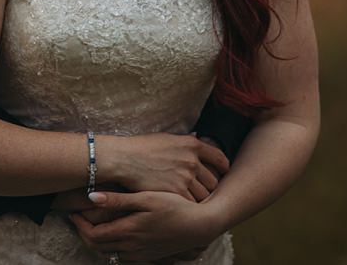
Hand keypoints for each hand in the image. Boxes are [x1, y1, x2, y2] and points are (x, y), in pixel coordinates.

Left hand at [70, 191, 222, 262]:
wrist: (199, 225)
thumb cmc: (174, 206)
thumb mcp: (145, 198)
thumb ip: (118, 200)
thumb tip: (90, 197)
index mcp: (128, 231)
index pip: (92, 236)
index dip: (79, 225)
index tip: (74, 213)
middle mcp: (131, 247)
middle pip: (97, 247)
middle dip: (83, 235)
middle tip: (78, 219)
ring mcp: (140, 254)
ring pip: (109, 255)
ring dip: (96, 242)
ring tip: (91, 225)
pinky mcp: (148, 256)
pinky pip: (122, 257)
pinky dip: (111, 248)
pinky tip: (113, 235)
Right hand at [97, 133, 228, 200]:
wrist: (123, 159)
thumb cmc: (141, 147)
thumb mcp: (167, 138)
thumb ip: (185, 142)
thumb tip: (196, 138)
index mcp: (192, 144)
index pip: (219, 157)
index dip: (223, 167)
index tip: (223, 172)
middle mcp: (192, 160)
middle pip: (214, 180)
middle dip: (210, 187)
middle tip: (204, 192)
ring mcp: (186, 178)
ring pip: (205, 195)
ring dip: (200, 200)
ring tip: (195, 203)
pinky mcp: (177, 193)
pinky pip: (192, 205)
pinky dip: (189, 208)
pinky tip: (183, 208)